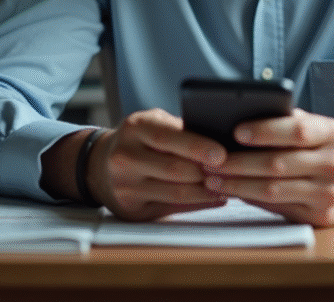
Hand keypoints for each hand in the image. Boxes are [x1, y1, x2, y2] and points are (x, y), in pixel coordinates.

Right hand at [86, 108, 229, 220]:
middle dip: (207, 172)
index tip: (222, 154)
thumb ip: (180, 130)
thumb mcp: (154, 123)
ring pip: (175, 193)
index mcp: (135, 128)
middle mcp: (125, 156)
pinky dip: (197, 204)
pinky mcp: (130, 209)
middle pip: (175, 169)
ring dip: (207, 191)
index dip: (197, 146)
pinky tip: (215, 198)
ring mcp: (125, 185)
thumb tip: (222, 139)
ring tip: (229, 186)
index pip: (168, 137)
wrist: (100, 165)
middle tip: (233, 172)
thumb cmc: (140, 139)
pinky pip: (171, 208)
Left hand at [200, 108, 333, 226]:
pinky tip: (234, 192)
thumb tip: (245, 119)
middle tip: (210, 160)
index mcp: (332, 134)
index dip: (265, 131)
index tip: (235, 131)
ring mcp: (329, 194)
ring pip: (274, 190)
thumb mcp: (323, 127)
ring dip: (238, 185)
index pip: (296, 131)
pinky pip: (279, 208)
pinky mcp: (322, 217)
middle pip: (278, 164)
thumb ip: (291, 121)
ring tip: (213, 178)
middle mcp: (333, 164)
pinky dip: (252, 199)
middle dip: (239, 163)